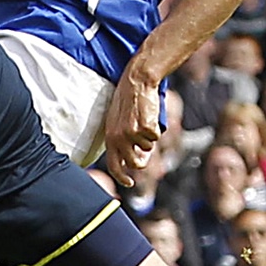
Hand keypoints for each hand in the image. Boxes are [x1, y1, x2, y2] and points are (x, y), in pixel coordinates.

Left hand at [102, 70, 161, 188]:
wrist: (136, 81)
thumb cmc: (126, 100)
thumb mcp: (117, 122)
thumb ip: (121, 141)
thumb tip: (133, 162)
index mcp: (110, 138)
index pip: (114, 166)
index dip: (122, 177)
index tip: (129, 183)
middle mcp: (120, 139)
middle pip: (136, 164)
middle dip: (143, 159)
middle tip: (145, 151)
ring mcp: (134, 135)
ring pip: (148, 148)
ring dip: (149, 138)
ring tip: (142, 120)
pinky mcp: (147, 129)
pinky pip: (156, 137)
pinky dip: (156, 129)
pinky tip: (148, 115)